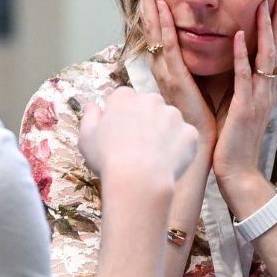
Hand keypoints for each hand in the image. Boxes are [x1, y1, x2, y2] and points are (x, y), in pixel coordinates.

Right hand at [79, 87, 199, 200]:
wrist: (139, 179)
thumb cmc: (108, 158)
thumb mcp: (86, 137)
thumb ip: (90, 117)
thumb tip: (92, 106)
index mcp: (125, 97)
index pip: (124, 100)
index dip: (121, 117)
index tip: (119, 135)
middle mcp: (151, 99)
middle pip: (149, 107)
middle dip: (144, 121)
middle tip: (136, 146)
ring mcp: (174, 115)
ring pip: (168, 121)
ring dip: (163, 133)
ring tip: (152, 157)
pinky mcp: (190, 132)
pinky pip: (184, 138)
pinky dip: (178, 148)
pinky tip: (167, 162)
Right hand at [139, 0, 215, 184]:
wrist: (208, 144)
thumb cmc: (208, 114)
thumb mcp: (203, 77)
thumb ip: (200, 55)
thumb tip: (210, 33)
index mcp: (169, 61)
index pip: (158, 20)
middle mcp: (162, 62)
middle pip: (149, 16)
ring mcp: (165, 69)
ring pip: (153, 25)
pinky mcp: (176, 79)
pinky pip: (168, 46)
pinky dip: (164, 25)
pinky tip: (161, 5)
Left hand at [212, 0, 276, 181]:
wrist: (238, 171)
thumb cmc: (234, 139)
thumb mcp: (242, 104)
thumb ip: (244, 82)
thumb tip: (240, 60)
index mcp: (265, 85)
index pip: (274, 45)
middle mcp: (267, 87)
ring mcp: (259, 97)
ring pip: (265, 56)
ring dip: (264, 27)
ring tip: (264, 1)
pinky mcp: (245, 107)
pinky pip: (244, 77)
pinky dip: (242, 55)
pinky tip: (238, 37)